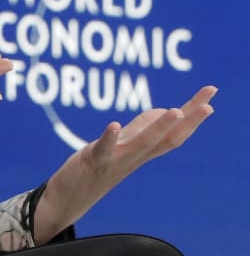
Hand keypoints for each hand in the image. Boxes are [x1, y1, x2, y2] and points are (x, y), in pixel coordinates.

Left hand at [33, 85, 216, 242]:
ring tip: (175, 111)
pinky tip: (114, 125)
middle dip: (190, 121)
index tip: (211, 93)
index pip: (176, 132)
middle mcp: (137, 156)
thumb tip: (167, 111)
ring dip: (159, 127)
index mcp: (145, 150)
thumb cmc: (102, 163)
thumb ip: (145, 127)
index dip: (194, 114)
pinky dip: (110, 137)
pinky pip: (104, 149)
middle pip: (168, 139)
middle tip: (209, 105)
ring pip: (143, 144)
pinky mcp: (95, 160)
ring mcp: (118, 159)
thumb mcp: (126, 142)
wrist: (74, 193)